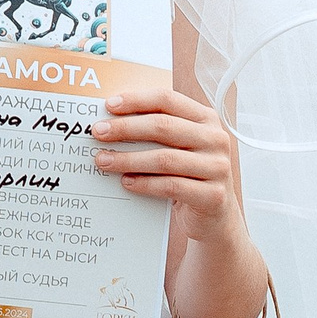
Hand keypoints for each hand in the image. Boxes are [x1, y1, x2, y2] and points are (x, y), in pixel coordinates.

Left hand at [92, 81, 244, 235]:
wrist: (215, 217)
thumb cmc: (189, 176)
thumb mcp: (179, 148)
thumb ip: (156, 132)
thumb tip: (111, 121)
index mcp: (206, 119)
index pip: (168, 100)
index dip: (136, 100)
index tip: (109, 106)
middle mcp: (216, 139)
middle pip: (164, 126)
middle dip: (126, 128)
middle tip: (99, 133)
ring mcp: (218, 168)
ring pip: (165, 159)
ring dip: (129, 159)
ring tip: (104, 160)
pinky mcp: (213, 195)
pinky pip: (172, 186)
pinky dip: (145, 184)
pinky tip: (126, 182)